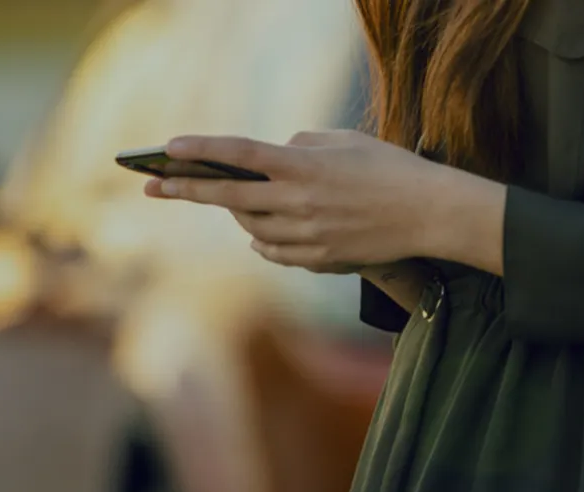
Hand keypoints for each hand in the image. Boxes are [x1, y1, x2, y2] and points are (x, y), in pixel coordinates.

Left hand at [143, 130, 503, 273]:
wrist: (428, 213)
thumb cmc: (390, 168)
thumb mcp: (345, 141)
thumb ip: (302, 145)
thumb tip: (274, 156)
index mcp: (303, 165)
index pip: (239, 154)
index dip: (201, 150)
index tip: (168, 148)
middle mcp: (298, 200)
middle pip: (229, 195)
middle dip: (186, 189)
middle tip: (154, 187)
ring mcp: (306, 233)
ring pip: (251, 227)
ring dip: (236, 214)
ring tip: (229, 203)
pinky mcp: (319, 257)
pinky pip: (274, 251)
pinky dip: (261, 241)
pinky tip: (258, 235)